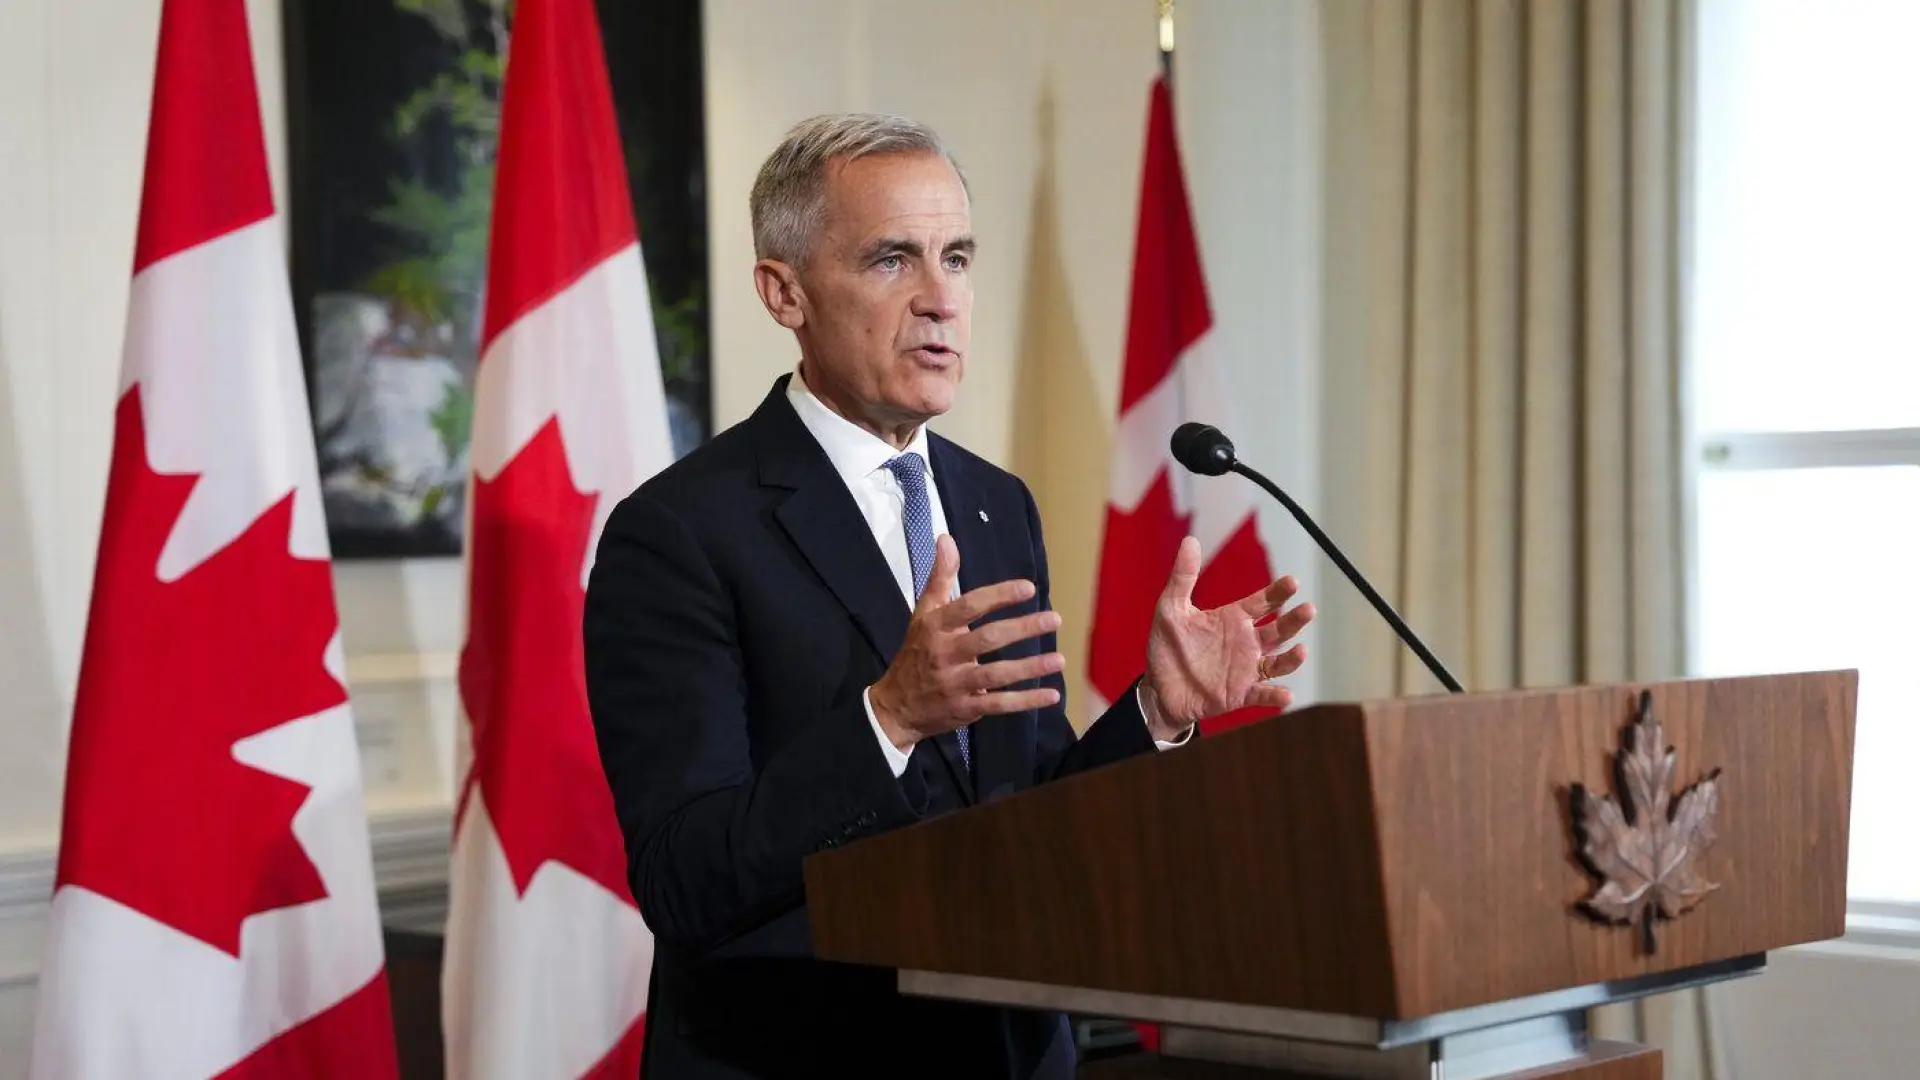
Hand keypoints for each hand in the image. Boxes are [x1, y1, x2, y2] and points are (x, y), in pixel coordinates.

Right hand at [869, 535, 1063, 751]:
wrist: (895, 706)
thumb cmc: (916, 652)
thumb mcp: (923, 613)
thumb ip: (940, 577)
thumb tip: (946, 538)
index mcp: (935, 627)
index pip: (968, 607)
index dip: (998, 596)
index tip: (1028, 587)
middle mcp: (944, 654)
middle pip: (987, 639)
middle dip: (1022, 629)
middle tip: (1054, 619)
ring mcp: (954, 683)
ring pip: (996, 674)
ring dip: (1029, 667)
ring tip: (1058, 659)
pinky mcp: (964, 708)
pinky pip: (998, 704)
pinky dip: (1026, 701)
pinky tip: (1051, 694)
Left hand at [1139, 536, 1314, 738]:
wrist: (1159, 689)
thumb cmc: (1168, 647)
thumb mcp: (1170, 609)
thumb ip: (1183, 577)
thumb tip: (1190, 540)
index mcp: (1233, 618)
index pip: (1263, 601)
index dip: (1278, 592)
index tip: (1292, 582)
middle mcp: (1246, 642)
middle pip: (1278, 629)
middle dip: (1294, 620)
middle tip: (1308, 609)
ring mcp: (1246, 669)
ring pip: (1277, 662)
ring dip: (1291, 658)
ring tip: (1300, 650)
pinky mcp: (1240, 694)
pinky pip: (1262, 695)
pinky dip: (1275, 696)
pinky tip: (1285, 695)